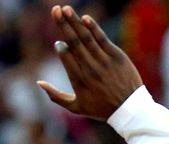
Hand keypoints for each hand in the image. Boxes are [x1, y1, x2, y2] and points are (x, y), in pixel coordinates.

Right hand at [37, 5, 142, 119]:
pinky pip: (102, 39)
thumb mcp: (76, 107)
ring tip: (65, 8)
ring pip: (86, 38)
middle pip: (74, 43)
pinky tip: (84, 18)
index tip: (58, 44)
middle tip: (54, 10)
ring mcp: (104, 62)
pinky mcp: (117, 56)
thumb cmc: (101, 109)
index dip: (61, 48)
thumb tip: (39, 82)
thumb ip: (56, 96)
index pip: (66, 57)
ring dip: (75, 21)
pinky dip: (93, 28)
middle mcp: (90, 69)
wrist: (130, 110)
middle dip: (63, 25)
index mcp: (79, 81)